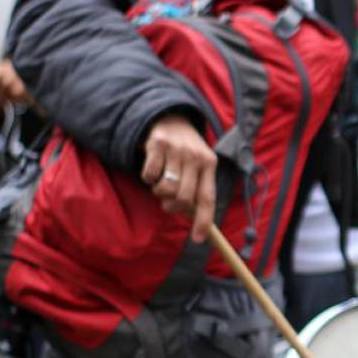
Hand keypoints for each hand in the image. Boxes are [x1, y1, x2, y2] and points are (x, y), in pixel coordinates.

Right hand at [140, 114, 216, 242]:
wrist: (170, 117)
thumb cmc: (184, 151)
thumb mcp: (197, 165)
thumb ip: (196, 188)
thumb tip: (193, 219)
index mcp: (209, 164)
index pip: (207, 198)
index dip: (203, 221)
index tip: (198, 239)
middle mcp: (195, 156)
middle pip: (184, 198)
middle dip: (173, 206)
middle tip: (168, 201)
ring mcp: (177, 149)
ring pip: (165, 189)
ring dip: (159, 192)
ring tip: (161, 181)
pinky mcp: (158, 143)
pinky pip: (149, 175)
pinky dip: (148, 177)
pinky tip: (153, 167)